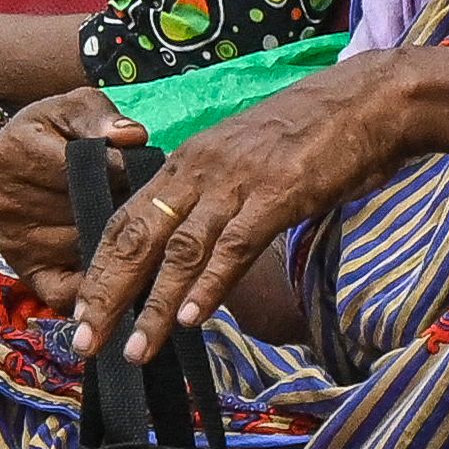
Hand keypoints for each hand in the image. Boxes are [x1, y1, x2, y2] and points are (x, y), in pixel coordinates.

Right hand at [0, 87, 129, 299]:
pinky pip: (62, 292)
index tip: (139, 168)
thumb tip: (131, 137)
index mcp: (13, 151)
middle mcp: (6, 201)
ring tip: (134, 226)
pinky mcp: (27, 272)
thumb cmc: (61, 129)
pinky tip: (119, 270)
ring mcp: (14, 241)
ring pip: (80, 248)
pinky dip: (93, 286)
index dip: (115, 169)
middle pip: (80, 212)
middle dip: (117, 206)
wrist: (34, 154)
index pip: (74, 168)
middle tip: (146, 202)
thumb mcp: (77, 107)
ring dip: (112, 241)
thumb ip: (101, 117)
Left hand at [75, 70, 395, 364]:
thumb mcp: (246, 160)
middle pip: (138, 237)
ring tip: (135, 349)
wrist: (368, 99)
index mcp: (188, 162)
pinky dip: (210, 284)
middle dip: (107, 293)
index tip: (81, 312)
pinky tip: (192, 319)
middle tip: (84, 341)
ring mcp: (238, 181)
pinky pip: (235, 245)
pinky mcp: (278, 194)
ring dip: (154, 305)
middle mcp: (201, 170)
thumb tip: (195, 249)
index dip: (100, 268)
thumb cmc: (311, 132)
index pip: (127, 219)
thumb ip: (216, 200)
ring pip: (181, 250)